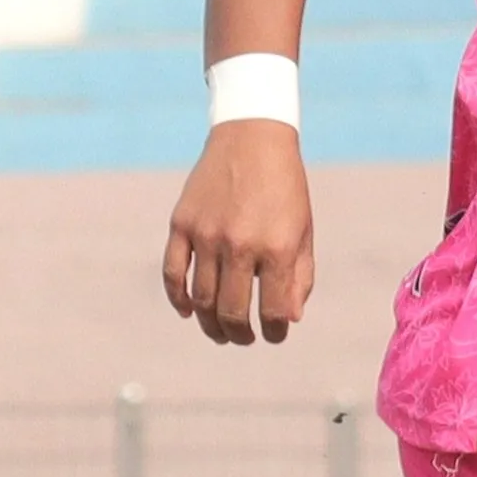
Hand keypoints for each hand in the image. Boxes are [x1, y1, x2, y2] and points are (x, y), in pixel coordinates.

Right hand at [164, 123, 314, 345]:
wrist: (252, 137)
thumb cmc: (285, 188)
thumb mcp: (303, 230)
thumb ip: (299, 277)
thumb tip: (289, 319)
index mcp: (277, 248)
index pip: (273, 311)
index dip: (275, 332)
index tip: (274, 334)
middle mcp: (240, 245)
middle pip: (232, 311)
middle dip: (240, 334)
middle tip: (244, 338)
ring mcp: (206, 235)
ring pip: (201, 299)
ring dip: (210, 324)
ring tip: (220, 331)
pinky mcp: (182, 224)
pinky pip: (173, 273)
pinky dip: (178, 298)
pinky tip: (188, 311)